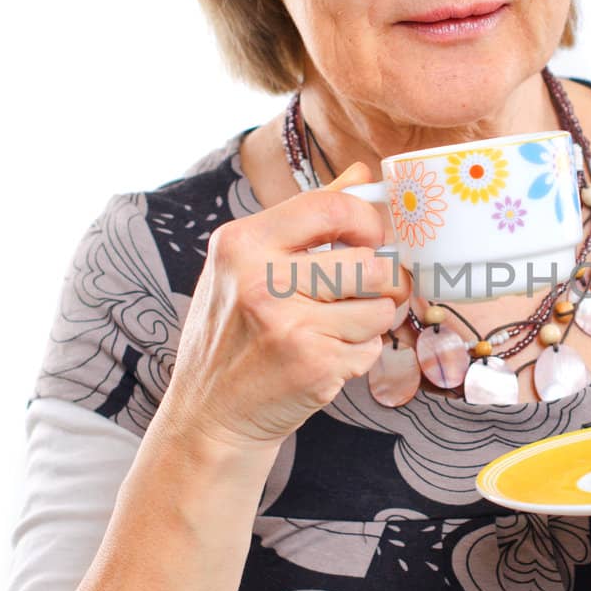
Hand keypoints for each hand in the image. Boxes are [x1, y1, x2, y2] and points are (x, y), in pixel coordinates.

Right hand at [159, 161, 410, 451]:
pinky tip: (324, 358)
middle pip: (371, 263)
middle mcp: (261, 279)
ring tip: (335, 329)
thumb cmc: (233, 334)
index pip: (331, 206)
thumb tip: (361, 174)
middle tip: (362, 294)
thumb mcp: (247, 264)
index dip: (366, 222)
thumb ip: (306, 218)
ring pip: (379, 308)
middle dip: (380, 282)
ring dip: (370, 322)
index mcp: (242, 242)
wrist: (209, 415)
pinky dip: (358, 354)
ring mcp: (289, 325)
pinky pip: (370, 347)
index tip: (370, 240)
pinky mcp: (313, 365)